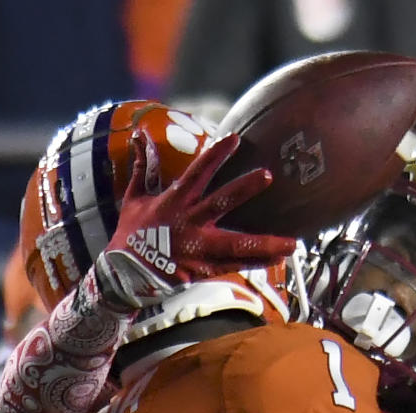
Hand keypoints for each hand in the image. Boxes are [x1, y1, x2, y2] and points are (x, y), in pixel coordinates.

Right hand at [94, 130, 296, 307]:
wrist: (123, 274)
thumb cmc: (131, 233)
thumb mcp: (134, 197)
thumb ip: (143, 166)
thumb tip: (139, 135)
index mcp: (175, 201)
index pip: (197, 172)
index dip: (215, 154)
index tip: (235, 139)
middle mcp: (189, 222)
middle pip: (221, 202)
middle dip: (244, 188)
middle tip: (267, 175)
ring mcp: (198, 247)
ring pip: (236, 243)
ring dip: (266, 243)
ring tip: (293, 243)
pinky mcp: (203, 268)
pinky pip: (234, 265)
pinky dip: (257, 262)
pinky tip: (278, 259)